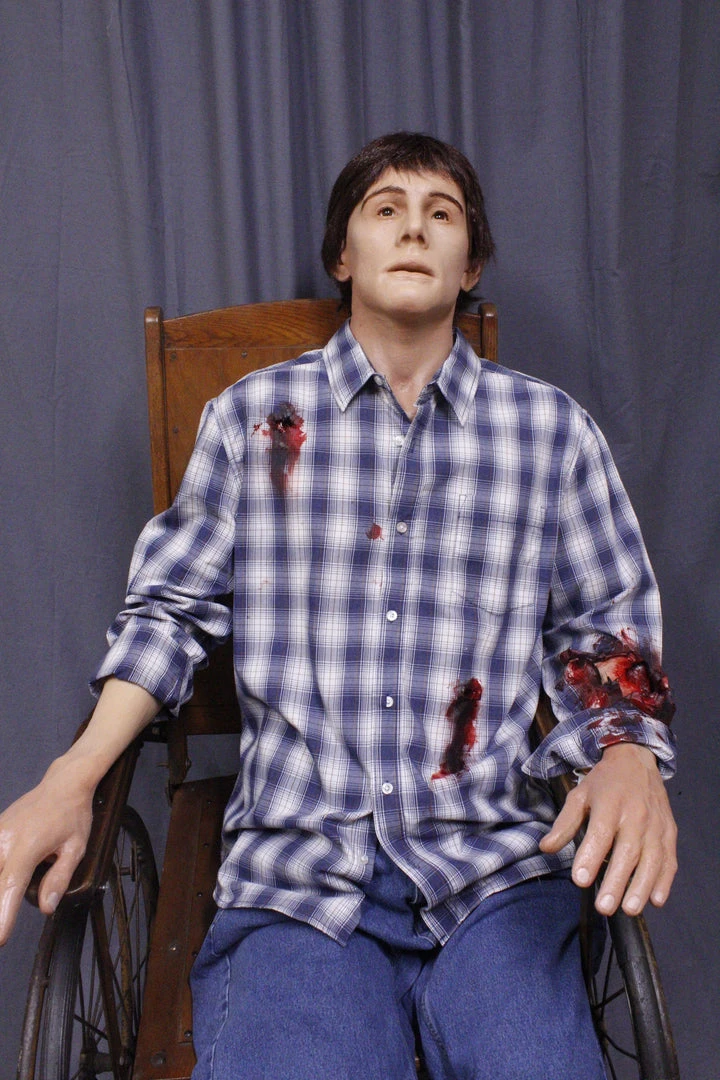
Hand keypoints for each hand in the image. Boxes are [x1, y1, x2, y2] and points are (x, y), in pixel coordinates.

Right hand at [0, 757, 94, 944]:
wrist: (62, 784)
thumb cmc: (72, 814)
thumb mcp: (76, 847)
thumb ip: (59, 878)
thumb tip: (46, 907)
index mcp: (29, 845)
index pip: (11, 885)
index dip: (3, 914)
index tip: (0, 937)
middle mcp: (6, 839)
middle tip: (2, 931)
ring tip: (14, 897)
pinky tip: (4, 884)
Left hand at [539, 742, 677, 915]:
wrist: (636, 759)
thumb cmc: (604, 782)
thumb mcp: (579, 795)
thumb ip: (564, 823)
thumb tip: (545, 848)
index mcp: (610, 804)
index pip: (600, 834)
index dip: (590, 857)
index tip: (580, 881)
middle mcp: (636, 815)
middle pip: (627, 852)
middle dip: (616, 881)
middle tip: (604, 907)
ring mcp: (656, 825)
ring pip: (651, 859)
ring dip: (641, 886)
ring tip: (629, 909)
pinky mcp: (670, 832)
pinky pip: (669, 859)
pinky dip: (664, 881)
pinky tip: (656, 900)